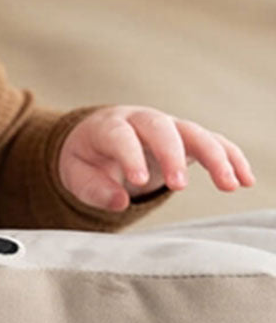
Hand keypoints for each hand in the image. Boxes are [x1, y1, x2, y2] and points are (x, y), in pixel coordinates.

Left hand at [58, 105, 254, 212]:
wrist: (98, 139)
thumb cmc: (87, 158)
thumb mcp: (76, 173)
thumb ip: (93, 188)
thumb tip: (119, 201)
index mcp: (108, 126)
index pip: (120, 135)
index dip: (129, 155)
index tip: (138, 181)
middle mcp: (140, 120)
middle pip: (160, 128)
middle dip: (172, 154)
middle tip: (180, 186)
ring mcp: (167, 127)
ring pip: (193, 132)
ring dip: (214, 156)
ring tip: (230, 185)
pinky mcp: (186, 139)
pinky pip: (213, 141)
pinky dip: (230, 157)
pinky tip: (245, 179)